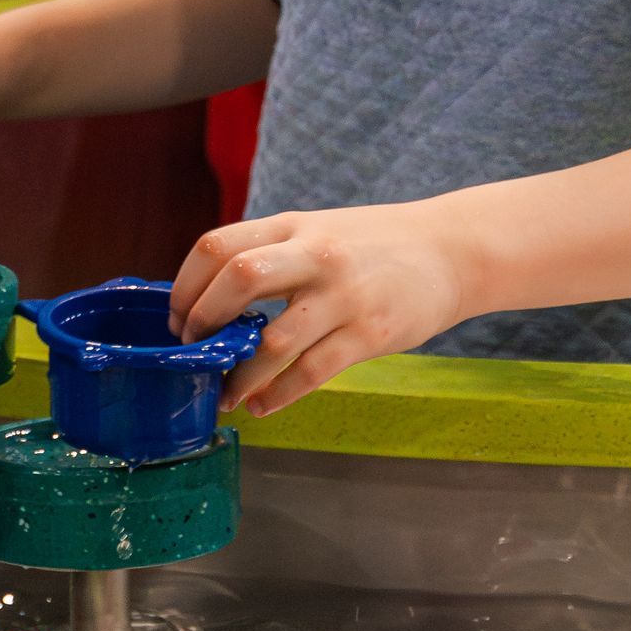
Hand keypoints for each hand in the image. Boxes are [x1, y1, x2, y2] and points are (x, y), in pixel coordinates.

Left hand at [166, 200, 478, 416]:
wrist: (452, 250)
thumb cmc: (373, 245)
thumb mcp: (316, 231)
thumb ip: (271, 255)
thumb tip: (212, 299)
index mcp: (292, 225)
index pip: (218, 245)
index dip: (186, 285)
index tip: (178, 317)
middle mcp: (314, 254)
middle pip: (238, 279)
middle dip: (203, 321)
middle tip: (192, 350)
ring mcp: (343, 294)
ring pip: (273, 340)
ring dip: (238, 375)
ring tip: (225, 395)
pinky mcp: (369, 332)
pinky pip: (311, 371)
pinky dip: (278, 394)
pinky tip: (263, 405)